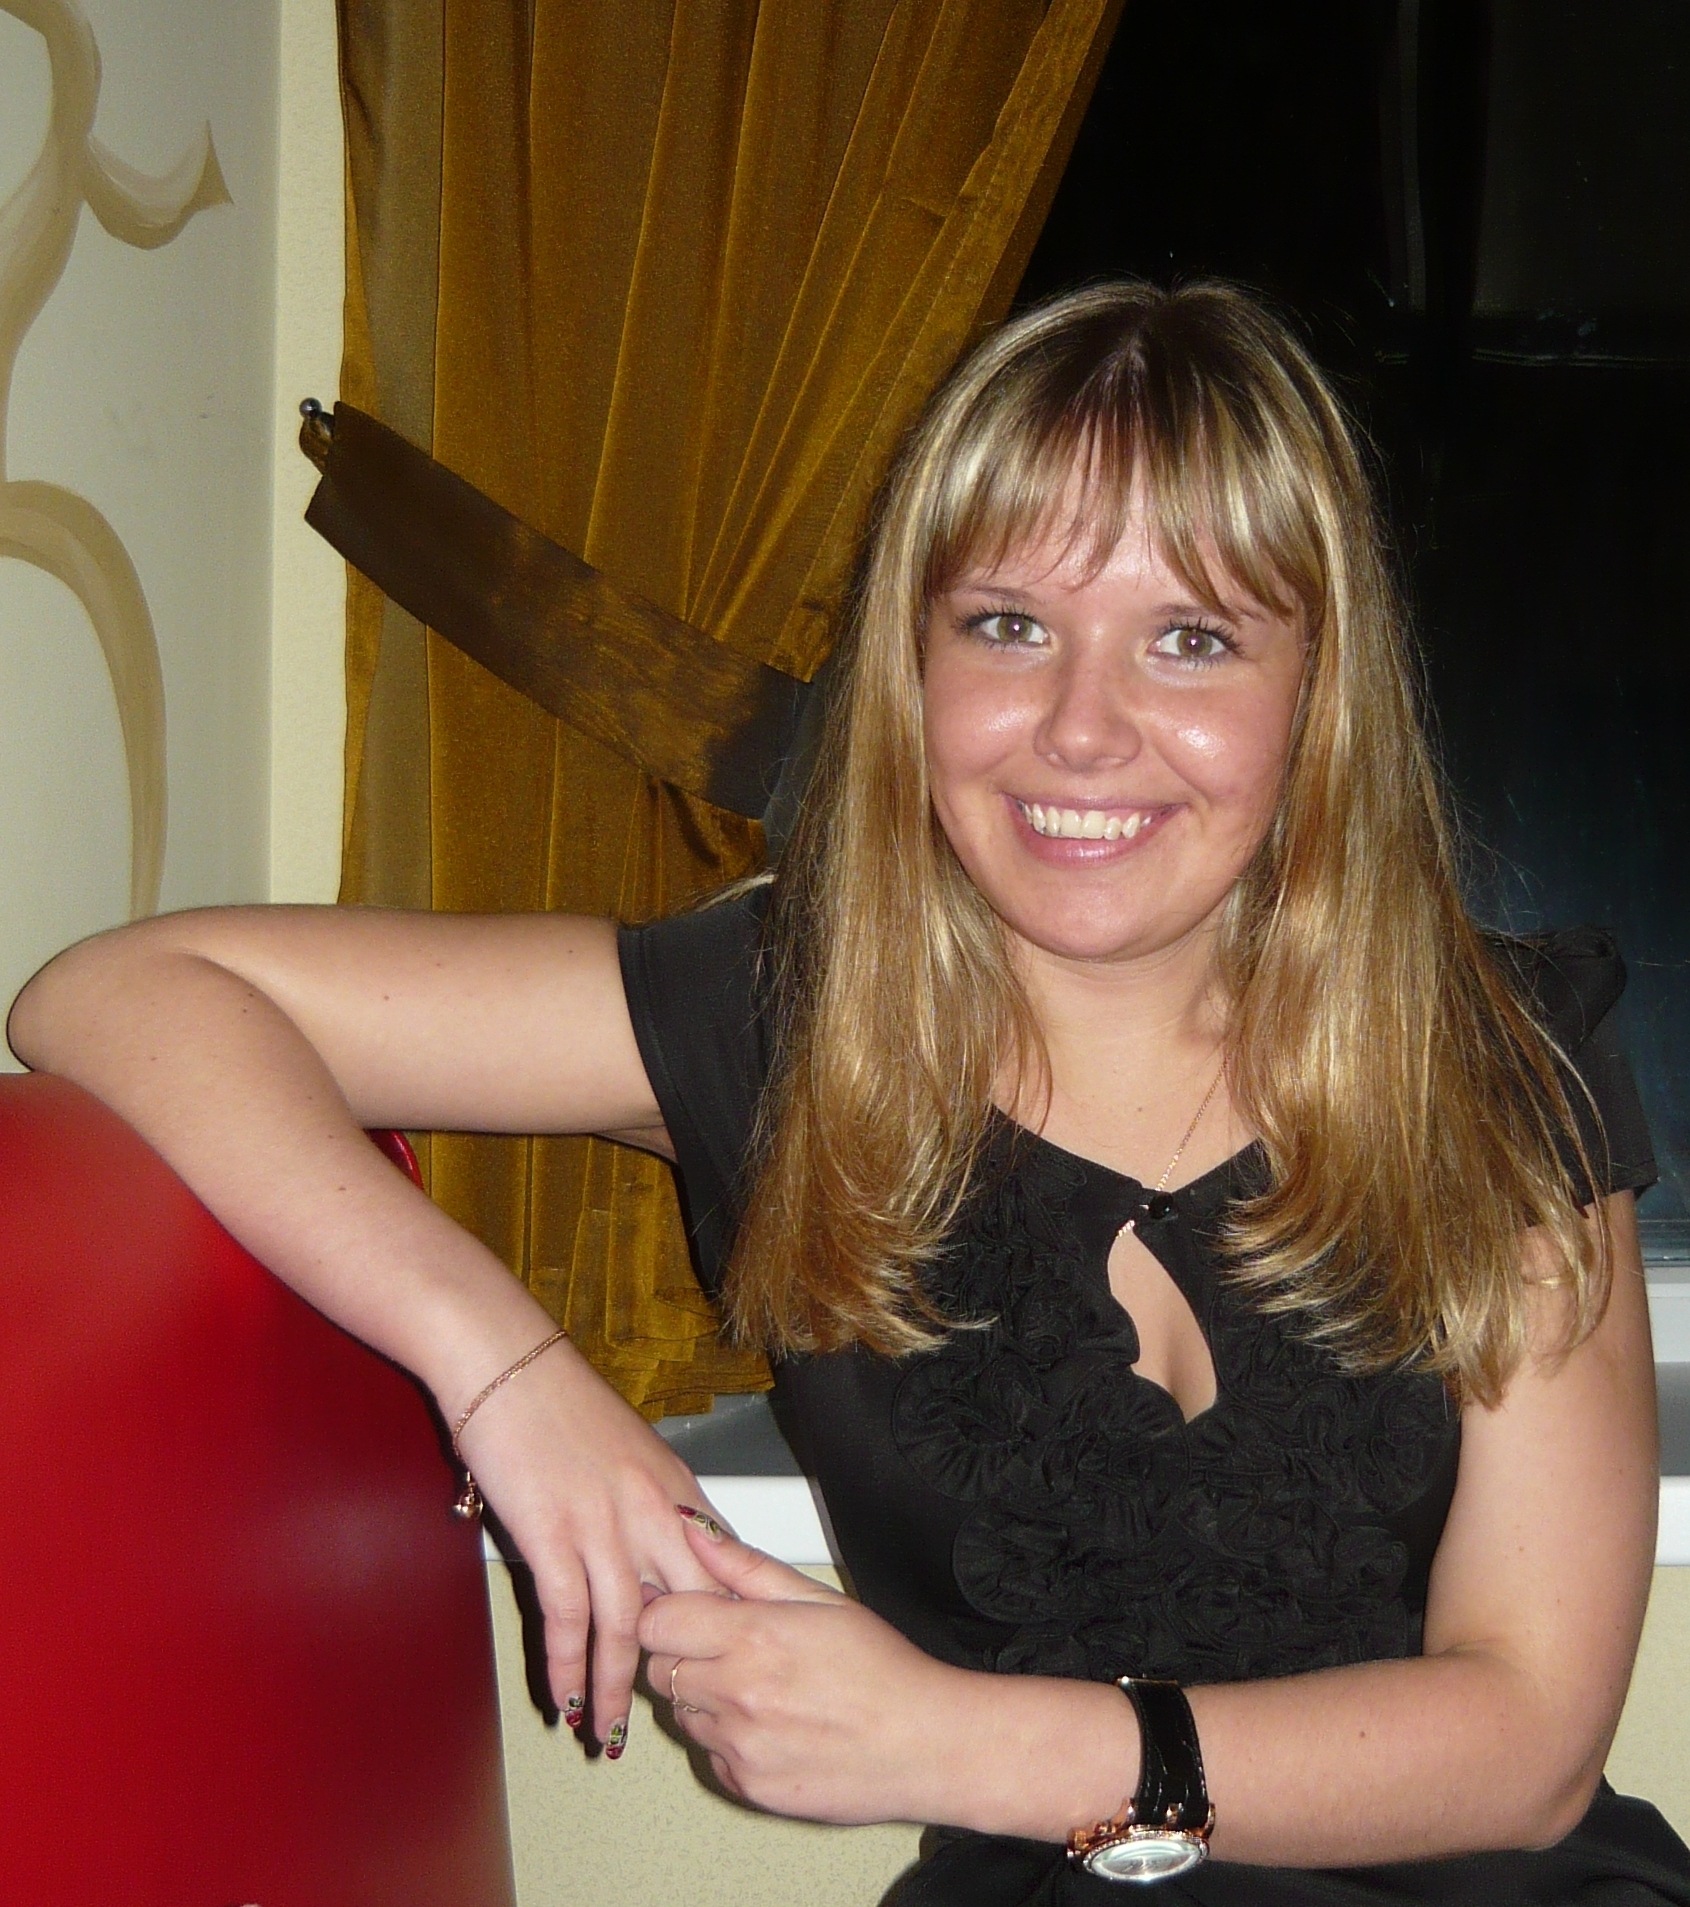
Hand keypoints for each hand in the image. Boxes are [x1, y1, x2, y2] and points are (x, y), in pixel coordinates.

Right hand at [452, 1337, 726, 1753]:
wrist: (508, 1363)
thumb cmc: (560, 1403)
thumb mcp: (629, 1451)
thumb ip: (648, 1504)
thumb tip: (655, 1554)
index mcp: (676, 1489)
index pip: (722, 1571)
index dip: (726, 1626)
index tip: (727, 1668)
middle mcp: (652, 1510)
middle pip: (687, 1609)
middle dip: (685, 1670)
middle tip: (679, 1718)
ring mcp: (604, 1524)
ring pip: (627, 1628)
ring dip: (618, 1690)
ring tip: (612, 1737)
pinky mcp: (553, 1533)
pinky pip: (569, 1618)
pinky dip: (568, 1667)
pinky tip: (565, 1701)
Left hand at [638, 1512, 971, 1823]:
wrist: (924, 1745)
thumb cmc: (882, 1668)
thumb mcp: (819, 1598)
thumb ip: (746, 1566)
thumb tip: (693, 1529)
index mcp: (751, 1637)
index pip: (656, 1622)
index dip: (667, 1612)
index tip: (687, 1612)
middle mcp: (735, 1694)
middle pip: (660, 1669)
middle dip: (684, 1654)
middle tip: (730, 1649)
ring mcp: (738, 1746)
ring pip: (682, 1714)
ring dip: (704, 1699)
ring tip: (760, 1690)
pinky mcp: (746, 1786)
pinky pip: (710, 1755)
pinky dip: (728, 1741)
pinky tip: (773, 1727)